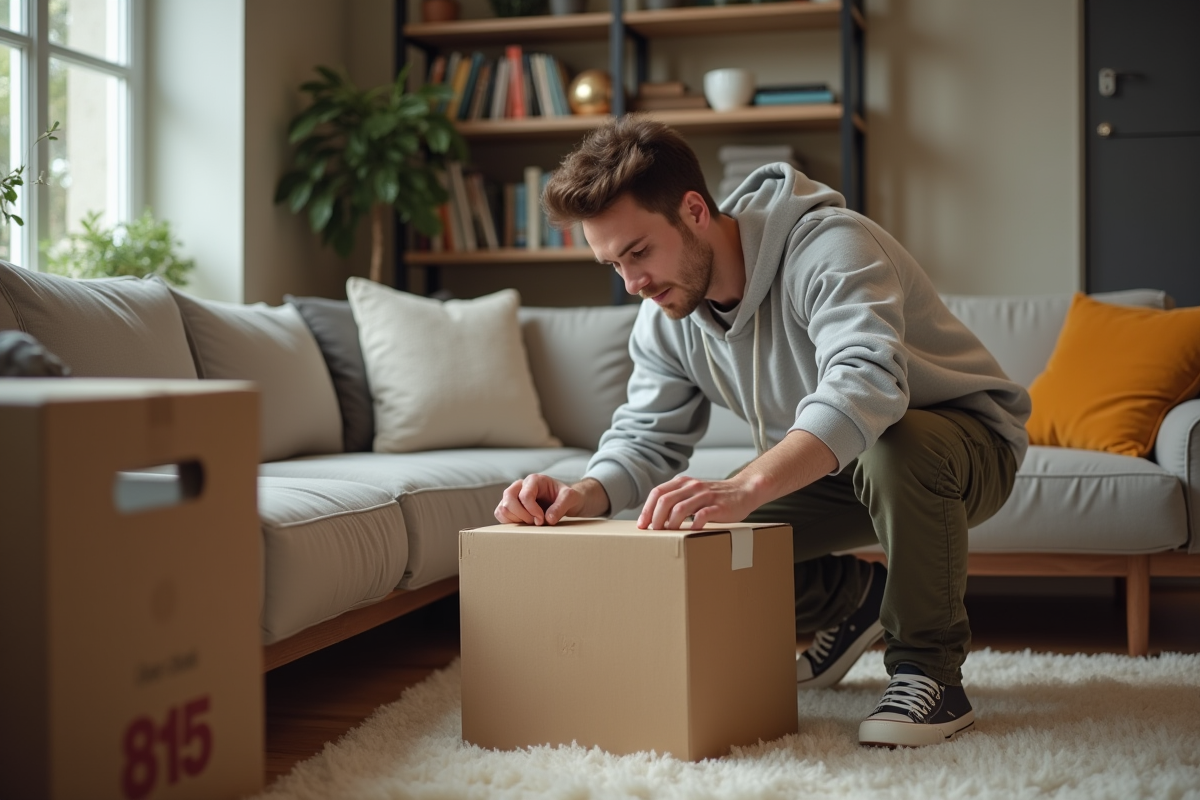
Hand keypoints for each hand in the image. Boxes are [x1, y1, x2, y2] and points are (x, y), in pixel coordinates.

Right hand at [495, 474, 586, 525]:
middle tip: (536, 523)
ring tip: (531, 523)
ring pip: (502, 509)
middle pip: (508, 500)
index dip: (532, 511)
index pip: (525, 495)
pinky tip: (524, 523)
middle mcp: (520, 485)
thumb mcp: (570, 498)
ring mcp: (512, 495)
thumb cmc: (566, 497)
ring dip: (516, 520)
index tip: (542, 520)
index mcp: (534, 480)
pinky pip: (501, 514)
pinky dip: (510, 522)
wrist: (564, 500)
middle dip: (522, 516)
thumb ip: (561, 506)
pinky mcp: (509, 505)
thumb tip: (548, 519)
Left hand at [637, 474, 761, 530]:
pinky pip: (702, 515)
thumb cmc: (714, 497)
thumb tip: (655, 518)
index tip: (642, 525)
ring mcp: (705, 496)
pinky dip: (693, 525)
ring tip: (668, 534)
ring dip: (670, 524)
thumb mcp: (692, 493)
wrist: (744, 491)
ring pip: (680, 508)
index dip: (647, 509)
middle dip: (655, 518)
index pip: (657, 493)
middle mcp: (692, 487)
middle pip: (665, 501)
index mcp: (683, 483)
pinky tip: (690, 533)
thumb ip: (677, 500)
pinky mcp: (718, 506)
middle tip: (654, 532)